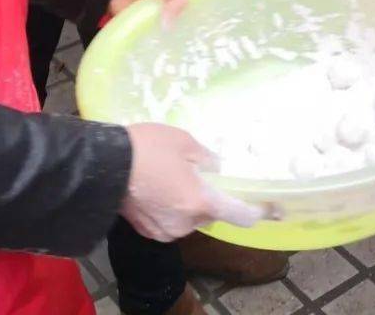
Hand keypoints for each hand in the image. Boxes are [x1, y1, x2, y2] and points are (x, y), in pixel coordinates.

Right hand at [121, 123, 268, 241]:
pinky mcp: (147, 231)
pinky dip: (169, 208)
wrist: (104, 166)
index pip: (239, 216)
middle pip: (210, 214)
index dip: (256, 212)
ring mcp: (165, 231)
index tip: (269, 208)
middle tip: (197, 174)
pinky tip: (157, 187)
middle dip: (208, 198)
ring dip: (187, 203)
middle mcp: (186, 224)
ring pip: (188, 218)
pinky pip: (169, 221)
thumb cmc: (148, 148)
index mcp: (200, 202)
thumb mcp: (185, 142)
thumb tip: (218, 167)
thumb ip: (207, 159)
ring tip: (171, 176)